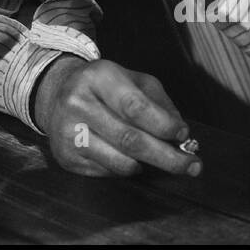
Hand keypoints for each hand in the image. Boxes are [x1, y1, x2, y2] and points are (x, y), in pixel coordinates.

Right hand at [34, 57, 200, 177]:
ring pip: (120, 162)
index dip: (164, 124)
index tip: (184, 134)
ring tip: (157, 157)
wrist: (57, 95)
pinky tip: (127, 156)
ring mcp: (68, 132)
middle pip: (129, 139)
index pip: (135, 106)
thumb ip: (160, 102)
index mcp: (98, 77)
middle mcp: (78, 103)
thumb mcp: (133, 80)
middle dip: (167, 157)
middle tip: (192, 166)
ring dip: (147, 164)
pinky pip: (107, 172)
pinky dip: (126, 168)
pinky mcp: (65, 156)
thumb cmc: (104, 88)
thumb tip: (181, 135)